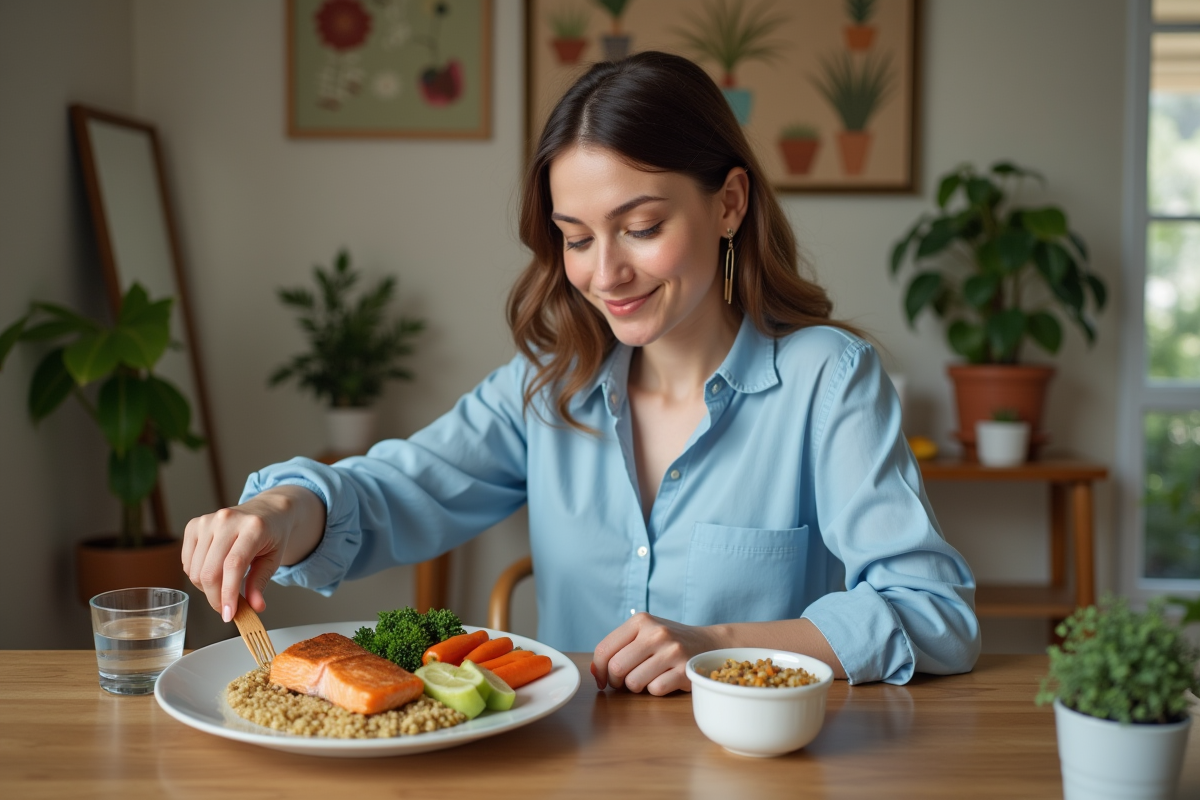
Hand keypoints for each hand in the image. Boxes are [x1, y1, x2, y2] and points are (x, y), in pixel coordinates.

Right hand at [181, 485, 324, 621]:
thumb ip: (261, 582)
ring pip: (195, 570)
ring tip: (223, 586)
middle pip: (210, 571)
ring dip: (206, 588)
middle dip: (216, 598)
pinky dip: (197, 575)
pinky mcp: (194, 524)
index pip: (233, 565)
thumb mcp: (274, 559)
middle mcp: (227, 520)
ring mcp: (208, 521)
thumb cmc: (271, 536)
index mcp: (253, 527)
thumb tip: (255, 607)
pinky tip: (213, 572)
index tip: (228, 615)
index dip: (228, 594)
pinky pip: (187, 562)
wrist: (267, 511)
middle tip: (226, 609)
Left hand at [590, 612, 718, 695]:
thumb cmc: (668, 642)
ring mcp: (672, 651)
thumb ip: (618, 647)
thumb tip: (593, 671)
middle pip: (616, 667)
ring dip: (636, 687)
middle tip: (623, 683)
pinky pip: (655, 690)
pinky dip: (655, 690)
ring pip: (634, 682)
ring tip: (646, 679)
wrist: (709, 643)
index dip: (598, 670)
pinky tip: (663, 680)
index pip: (604, 649)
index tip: (602, 679)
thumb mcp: (644, 633)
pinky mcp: (685, 670)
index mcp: (641, 621)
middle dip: (615, 681)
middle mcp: (656, 633)